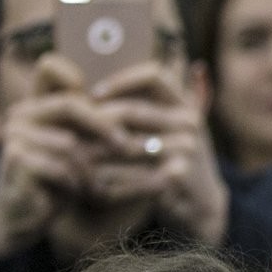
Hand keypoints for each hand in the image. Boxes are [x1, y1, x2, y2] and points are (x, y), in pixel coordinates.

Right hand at [0, 56, 123, 260]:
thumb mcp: (78, 152)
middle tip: (131, 146)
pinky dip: (76, 183)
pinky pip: (60, 167)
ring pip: (69, 144)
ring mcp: (15, 136)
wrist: (23, 217)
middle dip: (104, 125)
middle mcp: (20, 115)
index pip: (57, 76)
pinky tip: (81, 193)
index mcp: (35, 106)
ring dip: (90, 168)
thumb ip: (93, 129)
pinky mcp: (16, 159)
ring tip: (101, 184)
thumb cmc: (57, 183)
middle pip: (69, 105)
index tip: (125, 113)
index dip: (83, 82)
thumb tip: (140, 113)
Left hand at [88, 62, 227, 245]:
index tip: (93, 94)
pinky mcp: (176, 177)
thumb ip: (161, 100)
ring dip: (94, 151)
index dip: (121, 80)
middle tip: (69, 127)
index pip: (153, 75)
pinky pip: (131, 175)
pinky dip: (107, 179)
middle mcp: (188, 124)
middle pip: (132, 110)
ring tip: (70, 154)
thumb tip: (155, 67)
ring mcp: (185, 150)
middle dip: (97, 119)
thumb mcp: (178, 127)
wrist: (202, 204)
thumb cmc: (178, 160)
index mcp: (185, 105)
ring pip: (126, 145)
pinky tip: (87, 182)